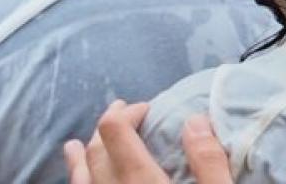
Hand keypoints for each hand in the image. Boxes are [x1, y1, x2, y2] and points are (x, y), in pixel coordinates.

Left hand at [64, 104, 230, 183]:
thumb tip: (196, 120)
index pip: (114, 128)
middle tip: (122, 114)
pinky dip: (77, 178)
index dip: (127, 112)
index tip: (146, 108)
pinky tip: (81, 178)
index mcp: (139, 179)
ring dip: (82, 154)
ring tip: (80, 142)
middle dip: (107, 126)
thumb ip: (208, 162)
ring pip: (80, 175)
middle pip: (95, 148)